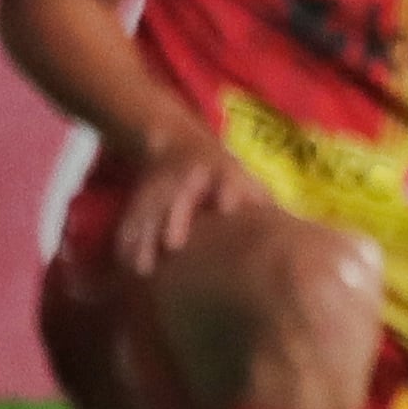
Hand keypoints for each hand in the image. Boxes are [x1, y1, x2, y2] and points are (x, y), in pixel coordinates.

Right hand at [115, 133, 266, 276]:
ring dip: (145, 236)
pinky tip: (124, 261)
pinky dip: (127, 238)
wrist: (174, 142)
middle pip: (180, 195)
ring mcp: (161, 184)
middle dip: (175, 218)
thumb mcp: (242, 176)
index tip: (228, 207)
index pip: (227, 177)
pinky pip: (130, 216)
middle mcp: (188, 175)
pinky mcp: (140, 194)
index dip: (229, 190)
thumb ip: (257, 199)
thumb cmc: (220, 170)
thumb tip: (283, 227)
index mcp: (220, 169)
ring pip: (150, 208)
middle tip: (173, 245)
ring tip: (142, 267)